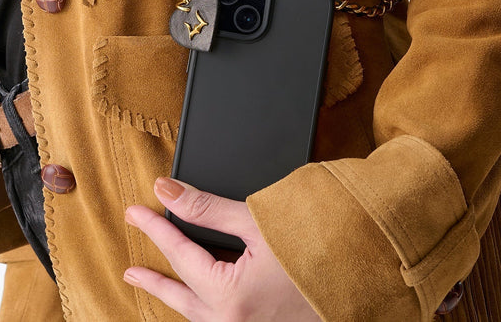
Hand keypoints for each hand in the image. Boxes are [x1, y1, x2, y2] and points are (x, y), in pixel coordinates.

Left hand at [123, 177, 318, 320]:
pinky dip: (204, 306)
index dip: (154, 228)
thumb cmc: (319, 243)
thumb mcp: (257, 219)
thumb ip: (206, 208)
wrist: (370, 271)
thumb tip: (166, 191)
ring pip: (200, 315)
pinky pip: (222, 319)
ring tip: (154, 283)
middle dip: (155, 279)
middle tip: (130, 268)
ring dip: (177, 296)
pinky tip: (200, 295)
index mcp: (231, 297)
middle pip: (183, 296)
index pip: (180, 254)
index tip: (135, 211)